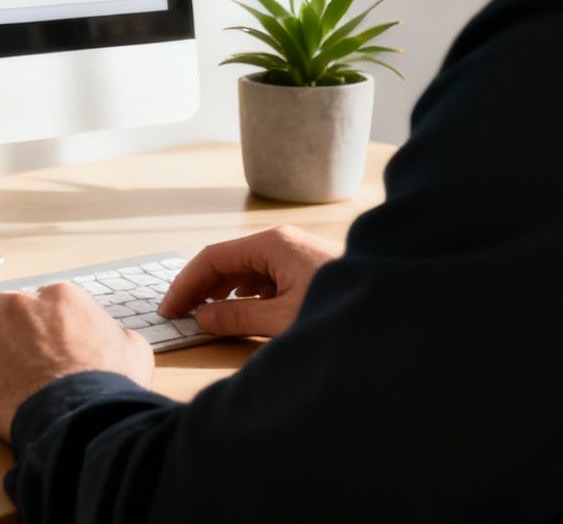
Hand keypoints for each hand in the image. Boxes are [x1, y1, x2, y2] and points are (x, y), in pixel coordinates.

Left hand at [0, 283, 153, 439]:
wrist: (78, 417)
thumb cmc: (107, 385)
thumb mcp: (133, 351)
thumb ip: (117, 335)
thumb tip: (116, 338)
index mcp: (60, 297)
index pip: (43, 302)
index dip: (44, 326)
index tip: (47, 345)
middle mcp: (21, 305)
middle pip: (4, 307)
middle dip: (10, 329)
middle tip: (20, 357)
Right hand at [158, 226, 341, 338]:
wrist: (394, 312)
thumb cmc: (340, 309)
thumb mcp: (281, 319)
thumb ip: (236, 316)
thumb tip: (202, 317)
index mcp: (273, 244)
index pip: (212, 258)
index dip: (185, 284)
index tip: (169, 308)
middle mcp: (282, 243)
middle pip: (227, 262)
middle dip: (201, 288)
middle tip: (180, 316)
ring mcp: (294, 256)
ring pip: (245, 271)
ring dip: (222, 293)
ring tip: (205, 319)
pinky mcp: (305, 271)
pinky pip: (263, 279)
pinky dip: (244, 296)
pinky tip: (239, 315)